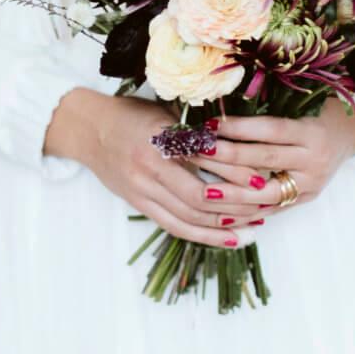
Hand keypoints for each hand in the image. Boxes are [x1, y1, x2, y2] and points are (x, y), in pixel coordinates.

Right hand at [43, 89, 272, 247]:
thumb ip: (197, 135)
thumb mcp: (165, 115)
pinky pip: (175, 227)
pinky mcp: (139, 205)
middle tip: (266, 206)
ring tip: (254, 226)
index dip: (238, 174)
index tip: (265, 179)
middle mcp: (151, 170)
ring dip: (224, 226)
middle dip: (238, 206)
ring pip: (190, 219)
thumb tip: (242, 150)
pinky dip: (204, 236)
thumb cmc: (131, 115)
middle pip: (202, 199)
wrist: (88, 130)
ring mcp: (142, 191)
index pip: (207, 165)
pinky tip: (229, 238)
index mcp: (161, 141)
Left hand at [191, 97, 354, 210]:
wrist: (346, 139)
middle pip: (263, 160)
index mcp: (311, 132)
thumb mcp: (298, 108)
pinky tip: (220, 211)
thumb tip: (216, 116)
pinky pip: (270, 209)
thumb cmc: (314, 115)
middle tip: (195, 153)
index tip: (208, 125)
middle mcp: (314, 160)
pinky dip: (245, 210)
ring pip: (266, 193)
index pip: (269, 130)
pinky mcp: (304, 200)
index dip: (238, 128)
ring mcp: (310, 185)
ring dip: (231, 192)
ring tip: (202, 189)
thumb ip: (265, 115)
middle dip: (226, 157)